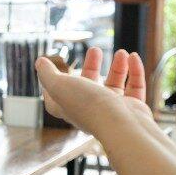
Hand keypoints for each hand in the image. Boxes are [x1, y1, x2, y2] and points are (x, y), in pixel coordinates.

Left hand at [36, 47, 151, 136]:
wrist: (122, 124)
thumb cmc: (89, 106)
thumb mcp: (59, 86)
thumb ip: (47, 74)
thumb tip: (40, 63)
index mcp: (70, 108)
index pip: (57, 98)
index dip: (53, 85)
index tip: (54, 70)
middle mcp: (91, 110)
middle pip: (89, 85)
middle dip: (91, 66)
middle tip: (95, 50)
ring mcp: (114, 110)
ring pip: (115, 85)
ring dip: (117, 67)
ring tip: (121, 52)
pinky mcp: (134, 108)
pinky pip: (135, 87)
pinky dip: (134, 72)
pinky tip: (133, 57)